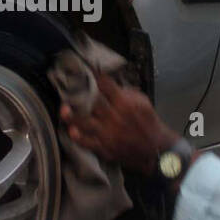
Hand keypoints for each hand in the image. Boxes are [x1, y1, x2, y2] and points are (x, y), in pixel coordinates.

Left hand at [58, 72, 180, 175]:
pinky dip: (78, 137)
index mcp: (124, 104)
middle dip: (79, 95)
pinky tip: (71, 131)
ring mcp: (108, 134)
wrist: (156, 150)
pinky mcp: (105, 148)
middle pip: (92, 103)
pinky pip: (87, 143)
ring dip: (72, 116)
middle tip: (68, 89)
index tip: (86, 70)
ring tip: (64, 110)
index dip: (95, 76)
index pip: (105, 85)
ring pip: (85, 123)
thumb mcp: (143, 102)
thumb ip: (126, 93)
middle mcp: (114, 118)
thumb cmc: (148, 123)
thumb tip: (110, 85)